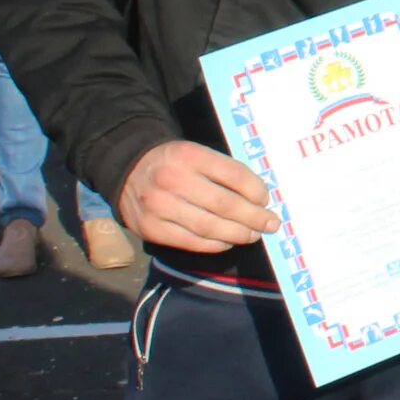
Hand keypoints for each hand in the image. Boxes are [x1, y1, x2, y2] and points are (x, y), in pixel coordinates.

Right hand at [116, 140, 277, 251]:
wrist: (128, 169)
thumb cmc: (175, 163)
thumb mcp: (197, 154)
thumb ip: (224, 172)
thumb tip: (259, 199)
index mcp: (190, 156)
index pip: (233, 175)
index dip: (255, 190)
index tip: (266, 200)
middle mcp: (172, 180)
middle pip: (224, 204)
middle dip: (254, 217)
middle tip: (271, 224)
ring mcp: (159, 207)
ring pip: (209, 227)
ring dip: (238, 234)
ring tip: (253, 235)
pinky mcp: (150, 229)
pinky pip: (191, 242)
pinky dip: (215, 245)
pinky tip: (228, 241)